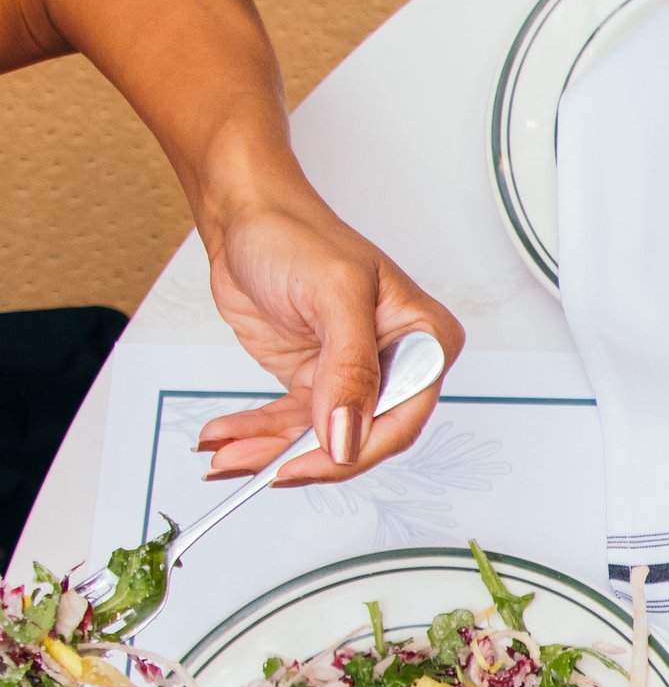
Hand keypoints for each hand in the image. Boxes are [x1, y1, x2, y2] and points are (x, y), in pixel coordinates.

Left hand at [191, 161, 462, 483]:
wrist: (243, 215)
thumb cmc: (297, 233)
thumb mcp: (334, 294)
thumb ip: (350, 369)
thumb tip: (348, 435)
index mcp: (424, 340)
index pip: (402, 416)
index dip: (359, 447)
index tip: (313, 461)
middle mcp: (396, 364)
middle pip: (362, 436)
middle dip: (307, 458)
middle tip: (264, 471)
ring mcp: (352, 378)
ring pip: (319, 438)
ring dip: (271, 453)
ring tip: (230, 458)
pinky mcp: (312, 383)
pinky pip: (288, 424)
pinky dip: (256, 435)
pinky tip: (227, 439)